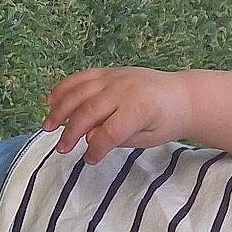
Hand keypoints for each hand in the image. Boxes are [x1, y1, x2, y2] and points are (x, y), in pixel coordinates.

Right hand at [42, 67, 190, 156]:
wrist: (183, 95)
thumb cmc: (168, 121)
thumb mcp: (148, 138)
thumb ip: (119, 138)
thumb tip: (90, 138)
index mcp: (138, 109)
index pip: (109, 132)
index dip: (96, 149)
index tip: (89, 160)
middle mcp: (124, 89)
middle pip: (89, 111)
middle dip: (71, 132)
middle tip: (61, 149)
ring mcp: (115, 77)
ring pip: (79, 92)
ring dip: (60, 109)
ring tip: (47, 126)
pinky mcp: (110, 71)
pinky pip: (82, 77)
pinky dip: (64, 87)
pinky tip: (51, 100)